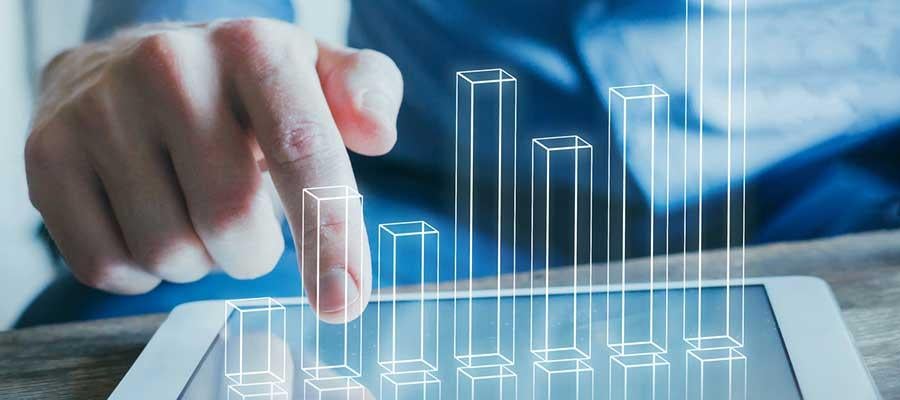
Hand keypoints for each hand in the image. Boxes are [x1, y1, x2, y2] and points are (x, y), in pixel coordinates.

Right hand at [25, 18, 401, 321]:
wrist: (126, 66)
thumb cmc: (240, 86)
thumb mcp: (313, 72)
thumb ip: (365, 91)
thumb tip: (377, 131)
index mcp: (251, 48)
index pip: (303, 152)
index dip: (330, 236)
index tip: (345, 300)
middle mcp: (170, 68)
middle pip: (232, 223)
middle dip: (253, 250)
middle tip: (246, 221)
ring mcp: (99, 111)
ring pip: (170, 254)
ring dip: (198, 259)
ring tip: (192, 208)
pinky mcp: (47, 156)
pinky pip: (109, 266)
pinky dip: (143, 270)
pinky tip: (149, 220)